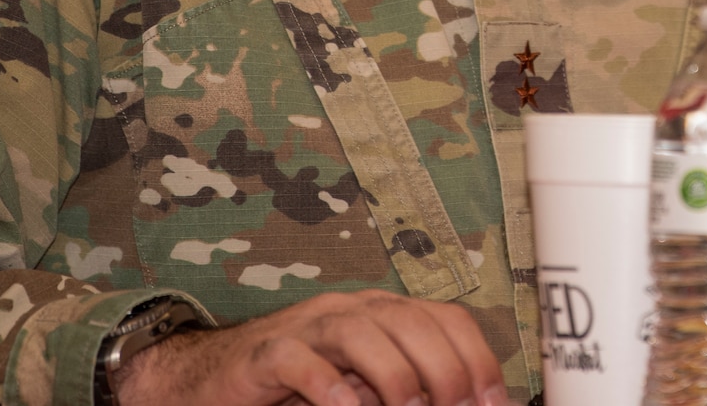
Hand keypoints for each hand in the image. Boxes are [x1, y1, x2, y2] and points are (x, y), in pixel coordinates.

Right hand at [115, 290, 505, 405]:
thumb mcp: (364, 386)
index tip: (493, 401)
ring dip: (393, 373)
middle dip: (443, 369)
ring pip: (358, 330)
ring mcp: (306, 326)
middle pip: (408, 320)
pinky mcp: (265, 354)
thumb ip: (406, 390)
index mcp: (382, 314)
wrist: (212, 378)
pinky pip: (298, 358)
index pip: (443, 317)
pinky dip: (326, 384)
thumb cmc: (298, 386)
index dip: (476, 357)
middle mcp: (349, 310)